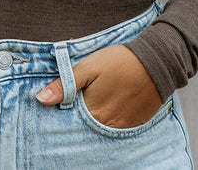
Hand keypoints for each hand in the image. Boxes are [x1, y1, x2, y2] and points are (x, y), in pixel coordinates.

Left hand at [36, 44, 161, 128]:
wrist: (156, 62)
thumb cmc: (119, 61)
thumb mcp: (89, 67)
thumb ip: (65, 84)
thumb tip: (40, 99)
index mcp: (92, 112)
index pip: (68, 126)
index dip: (59, 122)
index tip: (51, 118)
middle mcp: (105, 126)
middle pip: (83, 133)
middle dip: (74, 128)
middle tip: (67, 119)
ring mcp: (121, 128)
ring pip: (98, 135)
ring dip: (89, 129)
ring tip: (85, 118)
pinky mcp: (133, 126)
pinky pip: (114, 134)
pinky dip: (105, 129)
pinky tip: (102, 118)